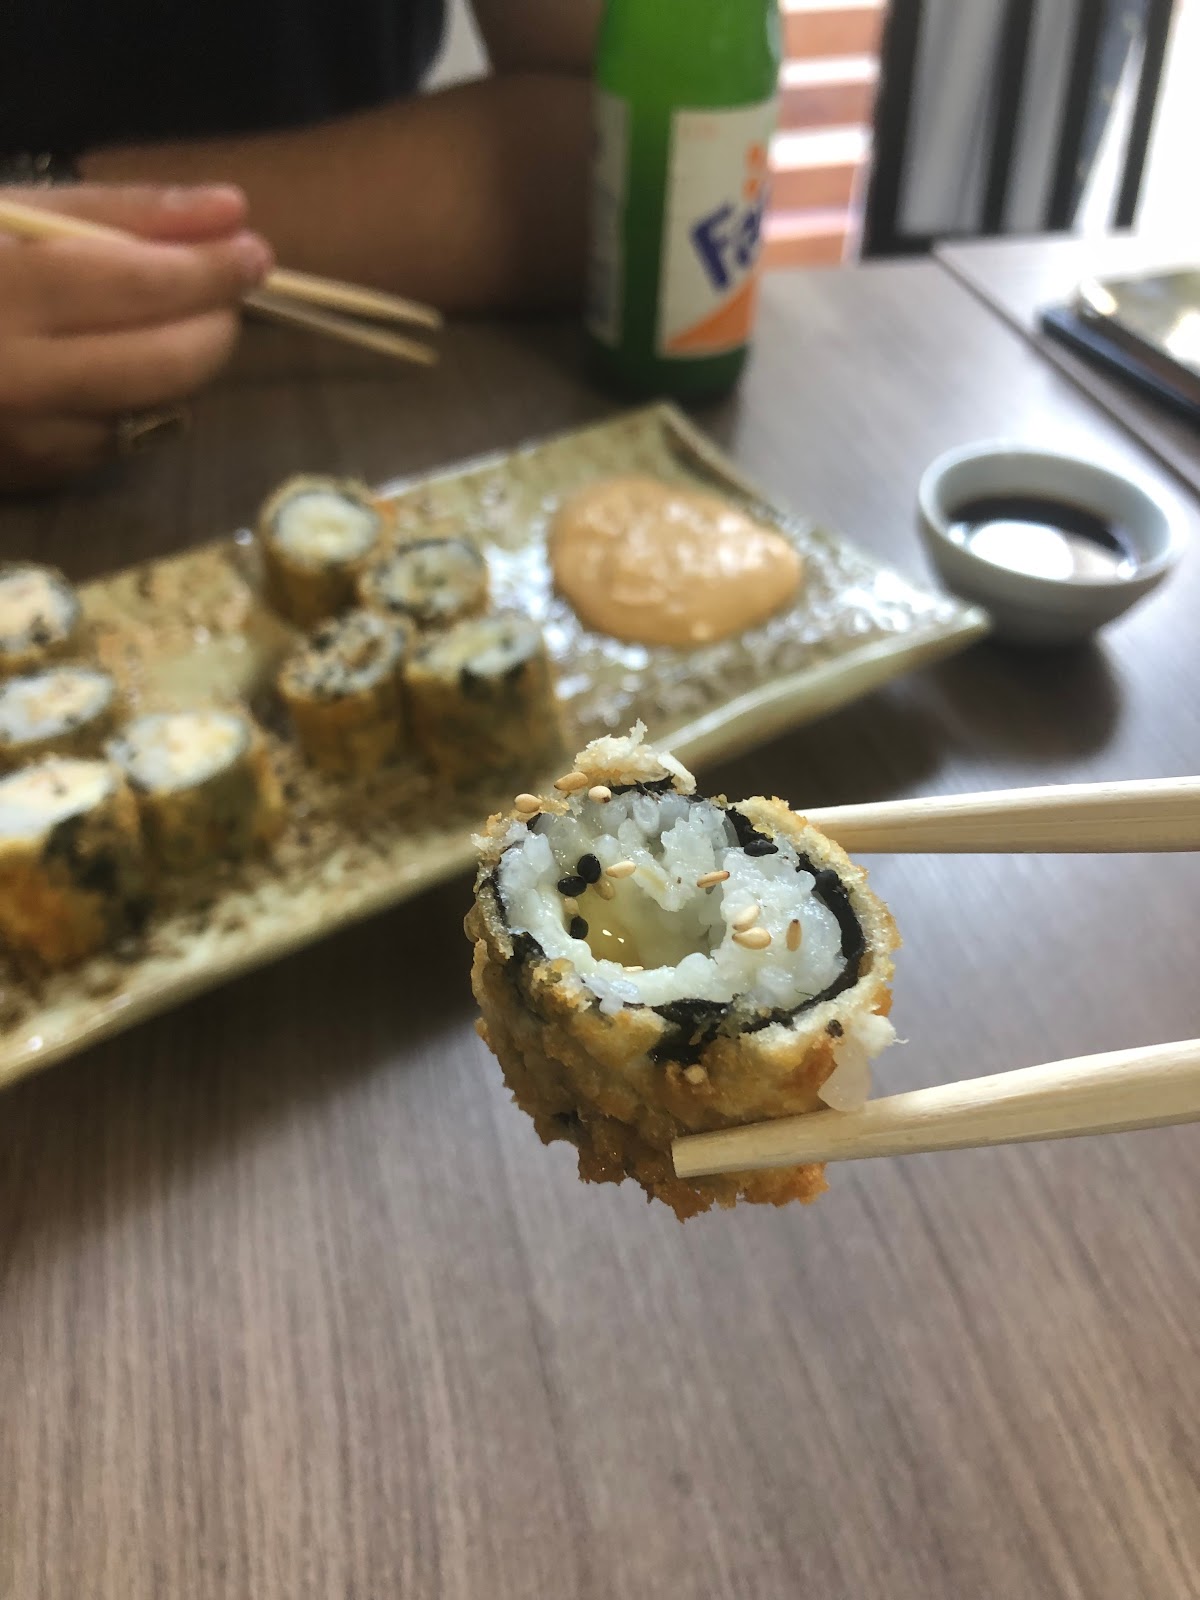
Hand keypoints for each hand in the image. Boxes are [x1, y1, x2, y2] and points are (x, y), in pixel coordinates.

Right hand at [0, 184, 271, 490]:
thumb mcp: (15, 214)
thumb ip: (122, 212)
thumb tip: (232, 211)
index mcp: (1, 288)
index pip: (141, 284)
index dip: (209, 269)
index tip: (253, 248)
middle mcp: (15, 375)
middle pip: (167, 362)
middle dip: (214, 324)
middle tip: (225, 291)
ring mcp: (27, 438)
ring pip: (157, 409)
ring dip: (181, 364)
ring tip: (160, 320)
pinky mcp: (34, 477)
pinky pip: (121, 441)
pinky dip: (136, 402)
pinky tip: (105, 366)